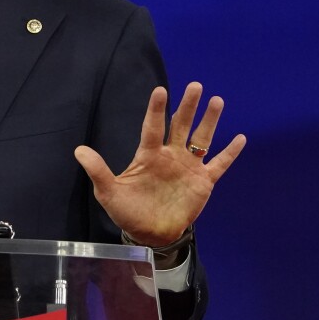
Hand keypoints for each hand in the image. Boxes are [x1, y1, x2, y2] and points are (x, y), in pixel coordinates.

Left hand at [74, 82, 245, 246]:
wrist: (149, 234)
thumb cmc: (128, 210)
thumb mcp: (108, 192)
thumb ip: (98, 170)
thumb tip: (78, 150)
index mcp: (148, 155)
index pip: (152, 127)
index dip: (156, 109)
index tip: (160, 90)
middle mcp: (170, 155)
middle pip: (180, 125)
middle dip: (187, 106)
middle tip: (195, 86)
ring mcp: (188, 167)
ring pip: (201, 139)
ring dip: (209, 121)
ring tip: (216, 100)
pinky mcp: (203, 182)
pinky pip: (219, 164)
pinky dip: (230, 152)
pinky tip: (240, 138)